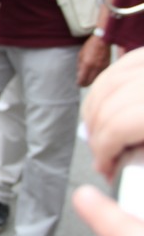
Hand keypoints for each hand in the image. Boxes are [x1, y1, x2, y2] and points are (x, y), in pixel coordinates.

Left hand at [76, 33, 110, 87]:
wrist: (103, 40)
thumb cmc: (90, 47)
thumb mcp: (81, 56)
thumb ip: (80, 67)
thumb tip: (79, 76)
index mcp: (87, 64)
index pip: (82, 80)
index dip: (79, 83)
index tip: (78, 83)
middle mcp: (95, 67)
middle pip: (89, 82)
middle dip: (85, 83)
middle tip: (82, 82)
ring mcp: (102, 67)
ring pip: (96, 80)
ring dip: (91, 80)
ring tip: (88, 78)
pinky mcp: (107, 66)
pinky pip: (101, 75)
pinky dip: (97, 76)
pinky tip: (94, 74)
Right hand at [81, 47, 143, 178]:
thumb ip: (142, 155)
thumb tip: (113, 165)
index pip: (118, 127)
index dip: (105, 152)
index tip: (107, 169)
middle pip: (109, 105)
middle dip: (99, 135)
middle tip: (104, 157)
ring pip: (107, 84)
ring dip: (96, 112)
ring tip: (103, 135)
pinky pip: (119, 67)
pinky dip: (106, 88)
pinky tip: (109, 106)